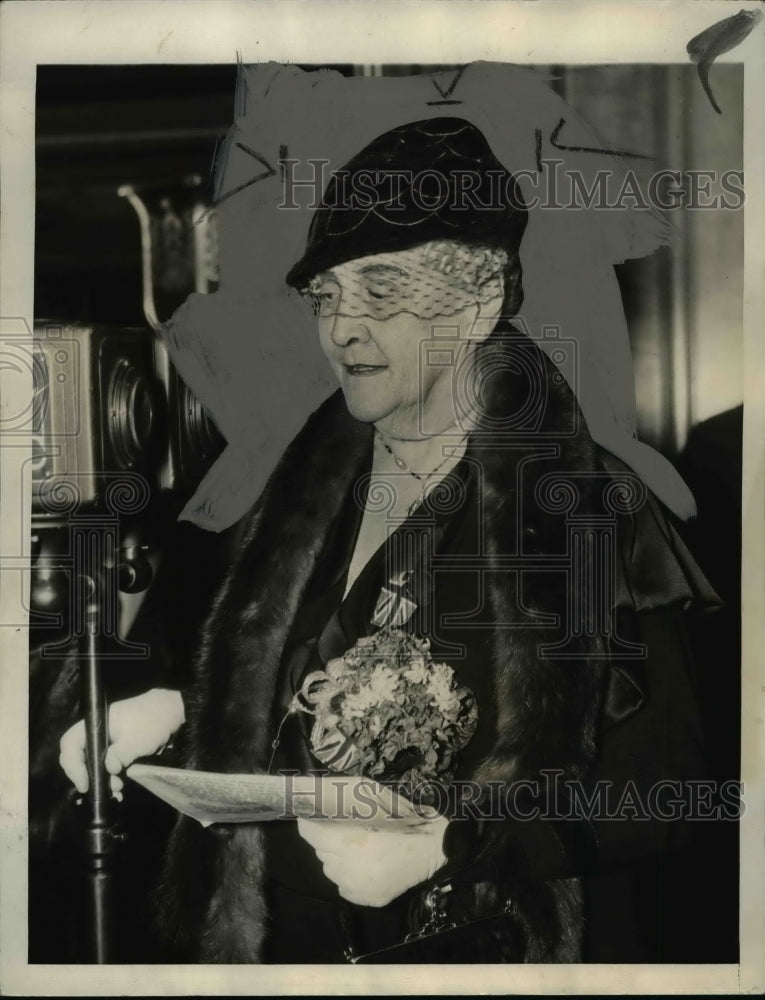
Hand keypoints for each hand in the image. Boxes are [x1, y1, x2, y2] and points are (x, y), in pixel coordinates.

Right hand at [58, 688, 184, 799]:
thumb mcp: (137, 739)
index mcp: (96, 723)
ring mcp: (105, 744)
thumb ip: (120, 754)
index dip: (73, 764)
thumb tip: (110, 770)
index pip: (71, 743)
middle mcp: (96, 734)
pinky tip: (118, 790)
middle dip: (86, 776)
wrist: (171, 716)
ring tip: (117, 789)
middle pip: (77, 757)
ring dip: (100, 782)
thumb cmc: (154, 720)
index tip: (84, 782)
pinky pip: (104, 769)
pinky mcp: (115, 753)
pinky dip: (109, 781)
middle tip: (102, 789)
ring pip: (91, 766)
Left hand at [297, 813, 448, 907]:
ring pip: (331, 869)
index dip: (310, 822)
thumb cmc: (405, 822)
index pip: (310, 832)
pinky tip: (367, 866)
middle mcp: (347, 867)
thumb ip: (347, 805)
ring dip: (338, 858)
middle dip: (328, 840)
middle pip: (320, 851)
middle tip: (346, 832)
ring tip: (359, 849)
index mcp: (350, 841)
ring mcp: (355, 887)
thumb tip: (321, 803)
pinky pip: (344, 886)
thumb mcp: (377, 803)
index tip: (314, 816)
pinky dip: (350, 876)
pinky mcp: (365, 899)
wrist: (434, 850)